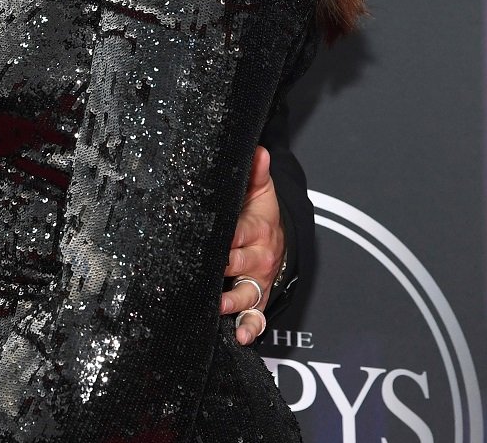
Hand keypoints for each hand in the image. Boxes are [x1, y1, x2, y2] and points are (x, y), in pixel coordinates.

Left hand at [221, 146, 284, 344]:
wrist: (281, 239)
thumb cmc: (261, 213)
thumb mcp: (261, 191)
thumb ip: (256, 172)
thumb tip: (258, 149)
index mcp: (257, 229)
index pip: (240, 232)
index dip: (226, 236)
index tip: (210, 239)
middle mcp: (259, 258)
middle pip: (240, 263)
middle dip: (224, 268)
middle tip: (205, 271)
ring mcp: (258, 281)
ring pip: (247, 294)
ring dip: (234, 301)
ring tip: (219, 306)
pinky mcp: (258, 300)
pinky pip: (257, 317)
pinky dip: (250, 328)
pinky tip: (240, 337)